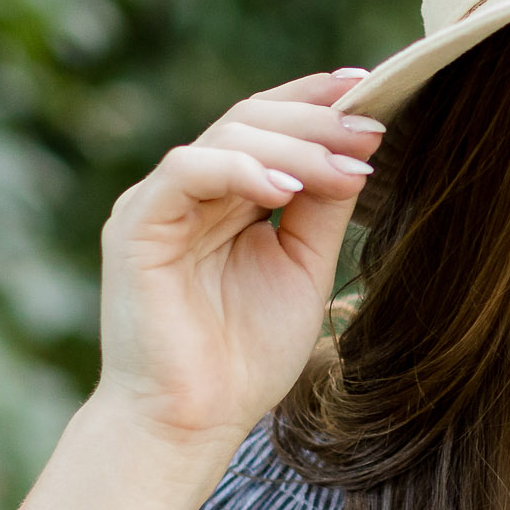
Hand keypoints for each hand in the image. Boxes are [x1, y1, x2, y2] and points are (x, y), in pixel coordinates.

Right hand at [91, 69, 385, 450]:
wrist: (194, 422)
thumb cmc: (246, 357)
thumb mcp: (304, 267)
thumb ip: (323, 208)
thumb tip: (360, 149)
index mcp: (228, 197)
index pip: (270, 126)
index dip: (316, 101)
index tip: (371, 87)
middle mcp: (191, 191)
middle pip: (252, 120)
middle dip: (317, 120)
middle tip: (370, 130)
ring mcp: (160, 204)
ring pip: (225, 136)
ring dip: (294, 146)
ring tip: (345, 166)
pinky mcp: (138, 225)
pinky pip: (188, 171)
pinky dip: (240, 170)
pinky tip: (287, 189)